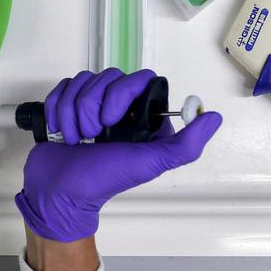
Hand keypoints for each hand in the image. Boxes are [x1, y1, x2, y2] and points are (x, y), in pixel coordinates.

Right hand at [16, 69, 221, 242]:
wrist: (59, 192)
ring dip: (73, 112)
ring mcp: (90, 105)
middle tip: (91, 135)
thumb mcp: (150, 164)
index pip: (138, 79)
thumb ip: (186, 145)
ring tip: (75, 139)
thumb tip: (213, 117)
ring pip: (82, 81)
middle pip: (107, 77)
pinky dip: (57, 110)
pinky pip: (62, 88)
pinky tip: (61, 131)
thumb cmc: (103, 180)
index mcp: (141, 117)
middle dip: (91, 106)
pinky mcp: (67, 105)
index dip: (120, 94)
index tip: (110, 121)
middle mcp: (118, 108)